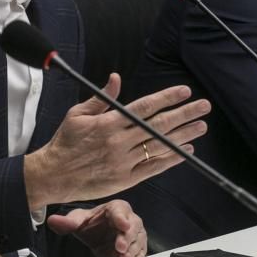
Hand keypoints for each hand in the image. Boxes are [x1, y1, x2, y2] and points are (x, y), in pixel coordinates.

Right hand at [24, 73, 210, 207]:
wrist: (53, 175)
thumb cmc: (64, 142)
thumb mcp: (78, 114)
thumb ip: (101, 97)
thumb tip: (116, 78)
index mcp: (109, 123)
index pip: (145, 106)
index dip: (167, 98)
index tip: (184, 91)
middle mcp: (119, 141)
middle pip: (159, 125)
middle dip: (184, 114)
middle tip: (203, 106)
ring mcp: (124, 161)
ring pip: (160, 146)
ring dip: (184, 135)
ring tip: (201, 126)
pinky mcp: (126, 178)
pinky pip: (154, 167)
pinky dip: (171, 159)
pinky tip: (185, 150)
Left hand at [47, 200, 146, 256]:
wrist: (97, 236)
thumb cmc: (90, 224)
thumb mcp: (77, 222)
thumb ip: (67, 222)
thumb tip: (52, 220)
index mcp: (115, 208)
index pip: (120, 210)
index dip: (122, 218)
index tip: (122, 225)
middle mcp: (129, 220)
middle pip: (133, 227)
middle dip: (128, 238)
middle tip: (120, 248)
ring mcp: (135, 235)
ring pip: (139, 242)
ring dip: (133, 251)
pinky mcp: (136, 249)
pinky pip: (140, 254)